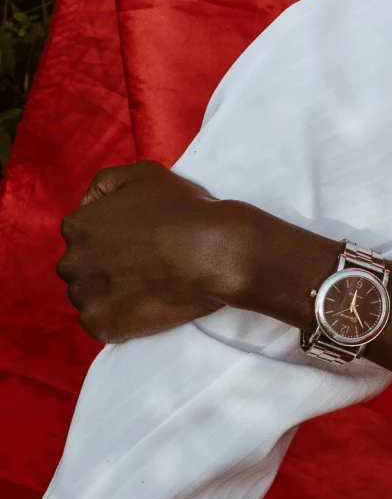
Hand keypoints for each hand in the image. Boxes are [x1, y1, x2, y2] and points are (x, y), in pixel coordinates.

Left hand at [57, 162, 245, 341]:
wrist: (212, 252)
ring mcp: (84, 296)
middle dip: (104, 266)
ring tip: (144, 285)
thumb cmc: (181, 210)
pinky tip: (143, 303)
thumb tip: (90, 203)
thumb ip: (107, 182)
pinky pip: (99, 322)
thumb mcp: (144, 173)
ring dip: (109, 292)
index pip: (82, 234)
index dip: (111, 237)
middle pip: (81, 266)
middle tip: (142, 263)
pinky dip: (117, 317)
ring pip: (89, 296)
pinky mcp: (99, 324)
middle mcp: (71, 261)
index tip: (137, 239)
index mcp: (77, 226)